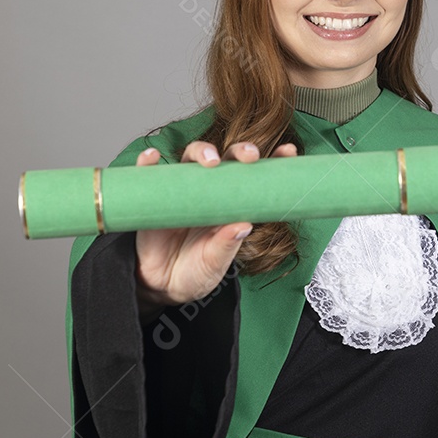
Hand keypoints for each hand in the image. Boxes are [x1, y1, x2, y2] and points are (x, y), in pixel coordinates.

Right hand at [134, 139, 296, 321]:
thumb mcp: (214, 264)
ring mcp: (182, 191)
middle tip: (250, 156)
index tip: (289, 153)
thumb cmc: (195, 272)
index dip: (272, 161)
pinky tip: (152, 158)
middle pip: (226, 160)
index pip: (254, 178)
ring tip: (209, 161)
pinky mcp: (155, 196)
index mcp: (231, 206)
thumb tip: (243, 225)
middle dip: (240, 151)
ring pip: (191, 159)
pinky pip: (149, 174)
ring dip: (201, 152)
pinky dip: (148, 163)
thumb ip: (225, 246)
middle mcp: (209, 192)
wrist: (161, 286)